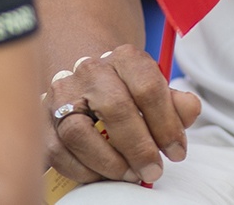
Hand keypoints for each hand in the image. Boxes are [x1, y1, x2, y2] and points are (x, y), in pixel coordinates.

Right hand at [45, 45, 201, 186]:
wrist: (89, 83)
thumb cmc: (129, 93)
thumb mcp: (156, 91)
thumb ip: (177, 102)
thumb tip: (189, 111)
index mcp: (124, 58)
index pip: (148, 87)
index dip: (167, 124)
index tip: (177, 152)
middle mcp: (89, 71)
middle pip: (115, 108)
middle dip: (139, 146)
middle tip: (154, 171)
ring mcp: (61, 95)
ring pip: (79, 133)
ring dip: (109, 162)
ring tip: (130, 174)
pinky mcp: (43, 122)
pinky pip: (58, 152)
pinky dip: (84, 171)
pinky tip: (104, 175)